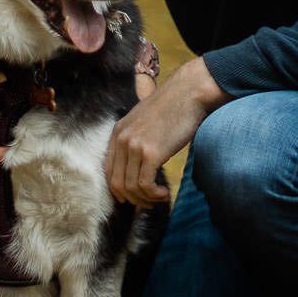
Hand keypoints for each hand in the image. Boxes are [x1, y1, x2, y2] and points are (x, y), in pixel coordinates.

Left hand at [105, 57, 227, 205]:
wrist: (188, 93)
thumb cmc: (172, 107)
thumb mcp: (144, 121)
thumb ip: (136, 139)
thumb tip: (139, 166)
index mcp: (118, 132)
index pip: (108, 171)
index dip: (119, 190)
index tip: (133, 197)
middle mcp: (122, 139)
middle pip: (117, 183)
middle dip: (133, 199)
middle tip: (149, 203)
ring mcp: (135, 146)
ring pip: (131, 187)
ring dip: (145, 199)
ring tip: (160, 198)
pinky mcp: (150, 153)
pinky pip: (145, 185)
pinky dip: (154, 195)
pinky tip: (164, 193)